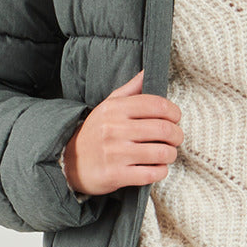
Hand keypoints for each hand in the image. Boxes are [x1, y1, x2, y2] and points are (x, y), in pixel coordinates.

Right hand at [61, 69, 182, 196]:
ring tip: (167, 154)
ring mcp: (115, 154)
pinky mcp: (116, 175)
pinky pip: (152, 174)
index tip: (175, 118)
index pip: (157, 105)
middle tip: (175, 138)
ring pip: (161, 153)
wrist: (68, 162)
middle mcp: (114, 129)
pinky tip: (157, 168)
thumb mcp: (108, 106)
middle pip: (164, 129)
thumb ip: (130, 89)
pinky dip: (161, 171)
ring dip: (171, 154)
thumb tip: (147, 71)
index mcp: (115, 109)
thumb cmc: (95, 132)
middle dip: (177, 135)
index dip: (174, 112)